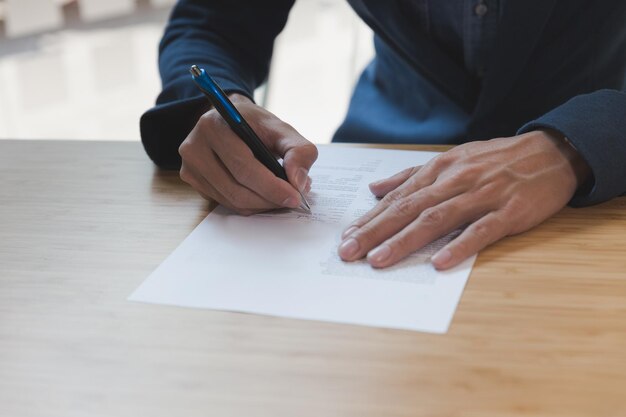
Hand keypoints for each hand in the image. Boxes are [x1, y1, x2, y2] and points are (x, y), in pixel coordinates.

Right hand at [178, 94, 317, 214]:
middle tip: (292, 201)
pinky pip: (224, 202)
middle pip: (236, 188)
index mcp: (215, 125)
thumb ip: (299, 151)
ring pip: (231, 200)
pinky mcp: (192, 180)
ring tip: (280, 197)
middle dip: (269, 199)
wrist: (230, 120)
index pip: (243, 166)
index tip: (295, 197)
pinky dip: (248, 205)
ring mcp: (190, 165)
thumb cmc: (256, 126)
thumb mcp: (282, 129)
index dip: (271, 186)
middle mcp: (195, 146)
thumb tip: (298, 182)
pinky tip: (262, 195)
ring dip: (260, 205)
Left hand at [338, 130, 590, 269]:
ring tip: (379, 260)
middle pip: (408, 208)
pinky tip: (439, 263)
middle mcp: (455, 181)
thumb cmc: (496, 160)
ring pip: (436, 219)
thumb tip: (376, 189)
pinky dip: (459, 246)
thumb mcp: (452, 160)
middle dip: (375, 232)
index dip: (370, 219)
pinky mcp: (509, 212)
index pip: (397, 198)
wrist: (552, 152)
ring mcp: (482, 196)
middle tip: (348, 253)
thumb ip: (412, 175)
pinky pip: (481, 231)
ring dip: (405, 241)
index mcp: (439, 170)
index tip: (346, 238)